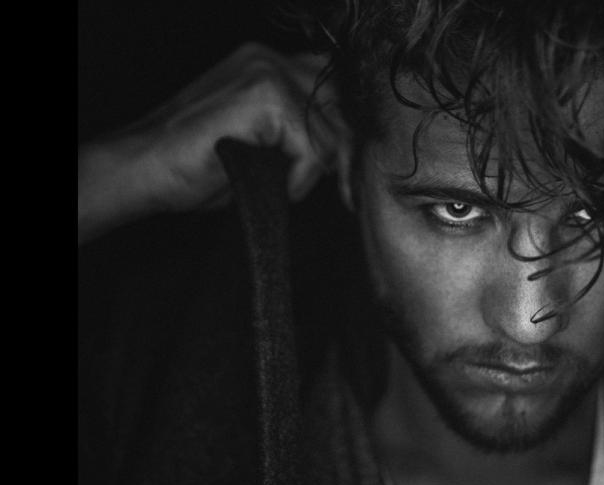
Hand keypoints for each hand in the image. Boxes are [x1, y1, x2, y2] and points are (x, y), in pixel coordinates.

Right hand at [78, 43, 347, 244]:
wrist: (144, 169)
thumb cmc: (196, 165)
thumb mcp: (260, 143)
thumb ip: (299, 133)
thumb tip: (347, 152)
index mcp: (268, 64)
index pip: (333, 89)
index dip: (344, 132)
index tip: (348, 175)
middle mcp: (271, 59)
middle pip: (342, 108)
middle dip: (347, 156)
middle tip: (347, 194)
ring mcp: (268, 73)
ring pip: (331, 132)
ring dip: (316, 172)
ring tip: (285, 188)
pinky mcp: (267, 98)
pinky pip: (312, 148)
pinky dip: (300, 178)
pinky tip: (271, 184)